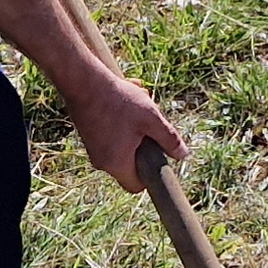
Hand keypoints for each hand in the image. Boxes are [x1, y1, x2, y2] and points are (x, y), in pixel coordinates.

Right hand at [69, 70, 187, 192]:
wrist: (83, 82)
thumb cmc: (118, 101)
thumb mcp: (151, 119)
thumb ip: (169, 139)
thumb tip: (183, 155)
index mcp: (117, 164)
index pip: (136, 186)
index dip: (150, 175)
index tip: (158, 155)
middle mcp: (101, 161)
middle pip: (131, 161)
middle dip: (145, 141)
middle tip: (150, 121)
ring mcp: (93, 147)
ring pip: (123, 142)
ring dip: (136, 124)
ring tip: (139, 99)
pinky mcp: (89, 133)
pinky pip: (112, 132)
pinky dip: (122, 118)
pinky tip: (127, 94)